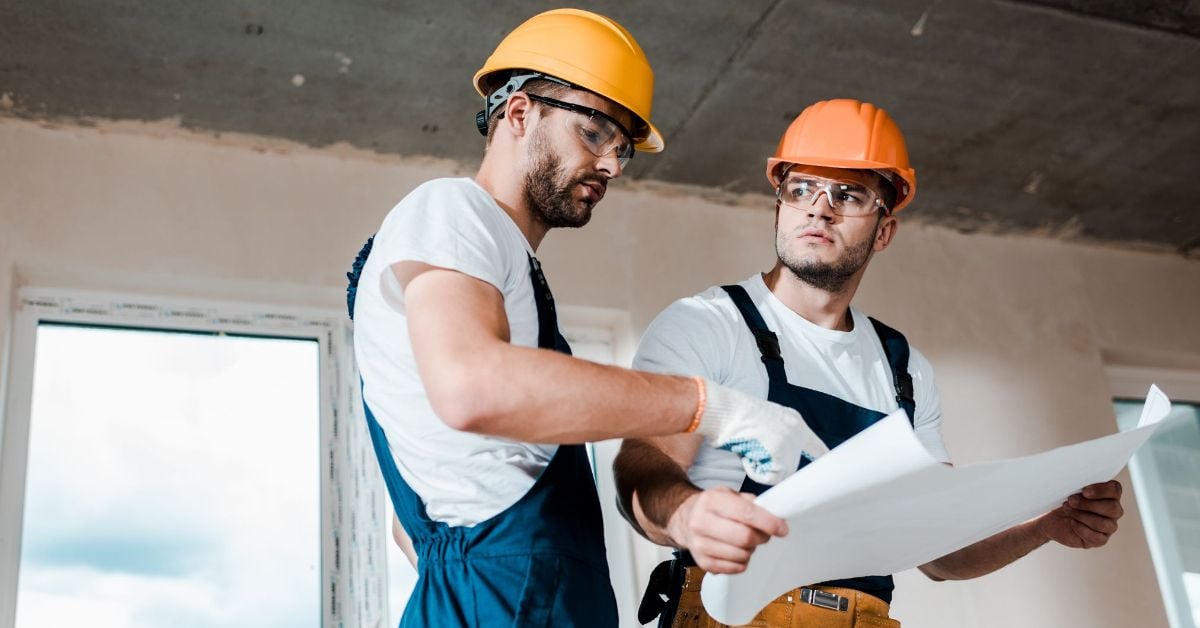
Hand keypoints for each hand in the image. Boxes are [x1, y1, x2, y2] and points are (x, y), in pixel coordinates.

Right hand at [668, 486, 787, 573]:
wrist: (686, 519)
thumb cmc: (714, 507)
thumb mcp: (729, 494)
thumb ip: (751, 503)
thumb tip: (774, 516)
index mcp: (711, 500)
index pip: (747, 513)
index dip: (769, 523)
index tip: (782, 528)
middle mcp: (701, 522)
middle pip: (745, 538)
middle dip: (762, 537)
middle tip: (764, 534)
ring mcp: (700, 544)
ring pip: (741, 555)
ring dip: (751, 550)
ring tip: (745, 541)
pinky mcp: (702, 562)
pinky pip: (735, 568)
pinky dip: (742, 561)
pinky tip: (736, 550)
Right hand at [694, 381, 828, 484]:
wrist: (723, 409)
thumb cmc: (735, 416)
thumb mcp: (764, 423)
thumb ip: (778, 439)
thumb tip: (778, 459)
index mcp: (794, 421)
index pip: (816, 446)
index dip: (821, 459)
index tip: (829, 467)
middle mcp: (797, 432)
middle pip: (792, 466)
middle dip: (773, 465)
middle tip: (754, 450)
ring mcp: (790, 443)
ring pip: (780, 474)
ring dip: (762, 467)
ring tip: (749, 448)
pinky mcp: (779, 454)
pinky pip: (768, 477)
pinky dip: (755, 470)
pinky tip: (747, 453)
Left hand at [1036, 480, 1123, 548]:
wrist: (1051, 518)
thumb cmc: (1062, 499)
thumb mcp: (1067, 488)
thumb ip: (1077, 481)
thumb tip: (1074, 475)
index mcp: (1108, 494)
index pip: (1115, 490)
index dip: (1102, 490)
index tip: (1084, 491)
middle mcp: (1113, 510)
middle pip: (1112, 508)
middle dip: (1089, 504)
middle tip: (1070, 500)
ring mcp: (1108, 526)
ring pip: (1104, 523)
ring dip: (1082, 516)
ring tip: (1067, 509)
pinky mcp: (1100, 540)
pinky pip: (1097, 537)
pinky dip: (1082, 529)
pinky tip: (1071, 523)